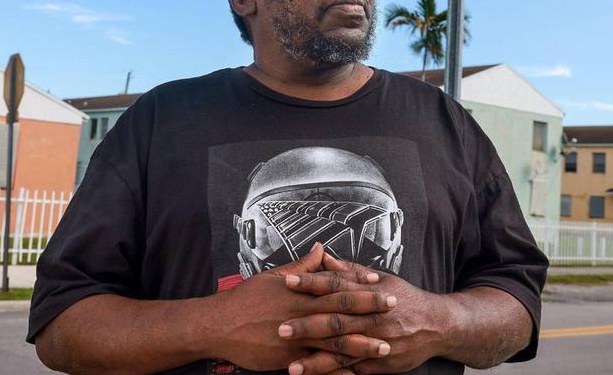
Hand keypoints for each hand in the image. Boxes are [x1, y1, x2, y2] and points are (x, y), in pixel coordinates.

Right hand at [214, 244, 395, 371]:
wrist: (218, 325)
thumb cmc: (244, 300)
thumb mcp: (273, 277)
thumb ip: (302, 266)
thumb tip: (321, 249)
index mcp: (300, 292)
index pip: (336, 285)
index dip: (360, 284)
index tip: (380, 281)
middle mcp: (301, 313)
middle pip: (342, 311)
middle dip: (370, 311)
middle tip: (394, 309)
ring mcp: (296, 338)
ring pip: (334, 341)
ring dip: (361, 345)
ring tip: (383, 347)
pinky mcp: (289, 358)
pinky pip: (318, 366)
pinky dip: (337, 370)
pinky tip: (355, 374)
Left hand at [280, 253, 449, 374]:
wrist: (438, 325)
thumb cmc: (405, 298)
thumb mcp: (381, 278)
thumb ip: (350, 271)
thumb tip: (324, 257)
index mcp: (370, 292)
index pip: (337, 285)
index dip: (312, 283)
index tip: (288, 282)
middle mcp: (373, 318)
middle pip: (336, 321)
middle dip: (307, 326)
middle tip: (281, 329)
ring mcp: (376, 343)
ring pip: (343, 352)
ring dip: (316, 361)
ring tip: (291, 366)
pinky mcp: (380, 364)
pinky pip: (354, 371)